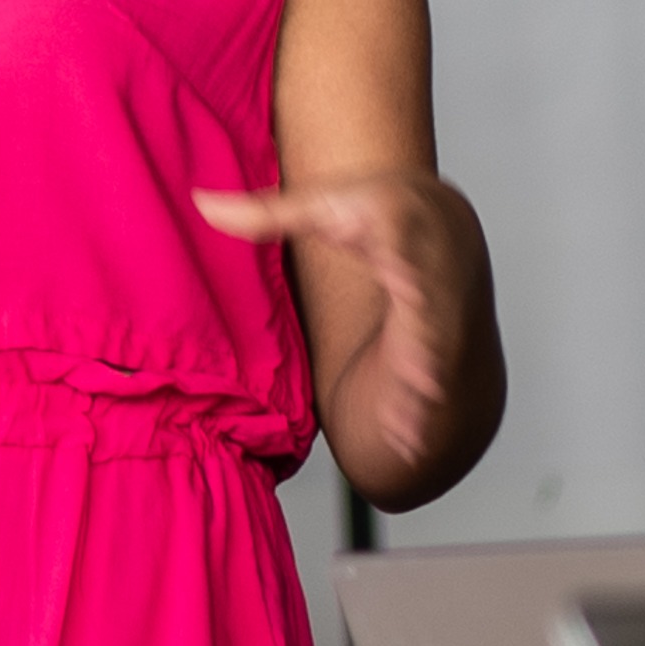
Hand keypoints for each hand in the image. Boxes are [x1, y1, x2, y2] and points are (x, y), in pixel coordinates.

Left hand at [196, 170, 493, 503]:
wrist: (445, 218)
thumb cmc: (373, 209)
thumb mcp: (322, 205)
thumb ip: (264, 212)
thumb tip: (199, 202)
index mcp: (396, 221)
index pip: (391, 226)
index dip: (386, 242)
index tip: (381, 258)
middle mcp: (426, 265)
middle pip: (424, 295)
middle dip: (422, 329)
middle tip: (419, 368)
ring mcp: (438, 307)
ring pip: (430, 347)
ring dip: (418, 386)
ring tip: (406, 428)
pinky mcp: (438, 341)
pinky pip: (429, 378)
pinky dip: (416, 412)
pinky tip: (406, 443)